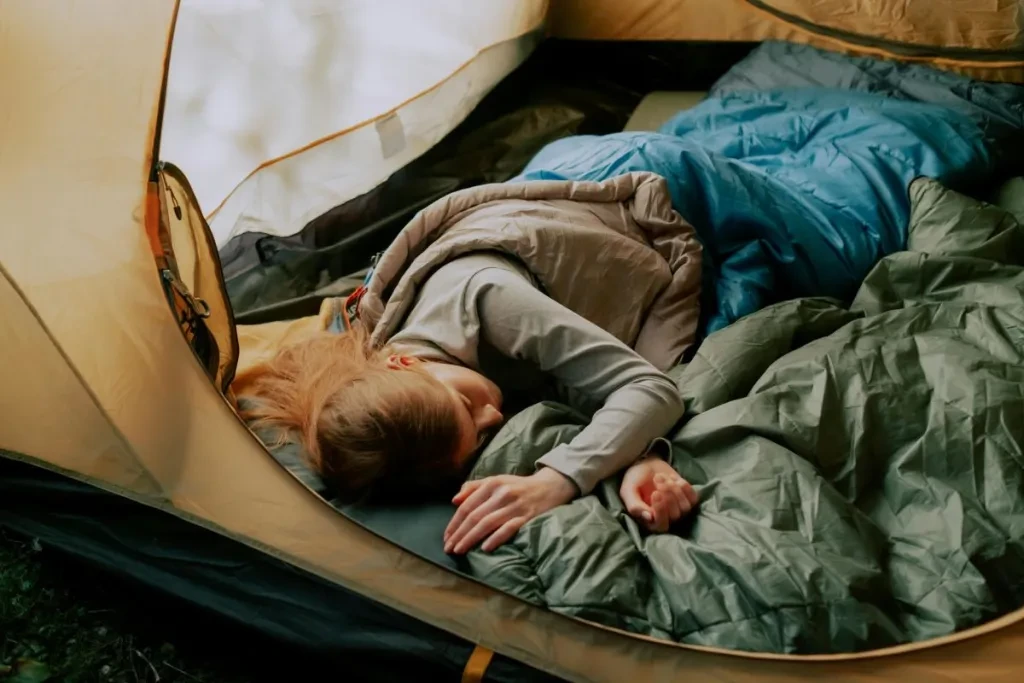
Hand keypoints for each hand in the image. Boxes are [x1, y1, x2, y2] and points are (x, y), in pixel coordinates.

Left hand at [444, 468, 576, 554]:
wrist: (550, 486)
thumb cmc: (518, 486)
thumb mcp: (496, 481)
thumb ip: (474, 488)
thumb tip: (454, 500)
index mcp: (492, 484)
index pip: (467, 505)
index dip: (454, 522)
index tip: (446, 537)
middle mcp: (502, 493)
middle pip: (475, 516)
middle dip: (459, 534)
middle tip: (449, 548)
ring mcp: (515, 506)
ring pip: (487, 523)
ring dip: (471, 538)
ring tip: (459, 550)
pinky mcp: (527, 517)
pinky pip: (508, 529)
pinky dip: (496, 538)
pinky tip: (484, 548)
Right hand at [620, 457, 697, 532]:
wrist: (645, 464)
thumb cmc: (635, 480)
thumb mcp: (628, 491)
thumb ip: (634, 505)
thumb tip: (649, 518)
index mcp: (650, 521)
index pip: (661, 526)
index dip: (661, 511)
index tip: (655, 493)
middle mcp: (666, 518)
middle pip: (675, 516)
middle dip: (668, 495)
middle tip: (656, 478)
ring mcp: (679, 509)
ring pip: (685, 507)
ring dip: (674, 489)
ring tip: (662, 476)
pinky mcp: (688, 499)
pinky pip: (693, 498)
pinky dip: (684, 486)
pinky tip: (673, 478)